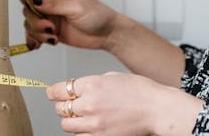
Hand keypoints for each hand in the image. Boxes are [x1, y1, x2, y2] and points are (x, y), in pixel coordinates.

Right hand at [19, 0, 118, 50]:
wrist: (107, 34)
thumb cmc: (98, 15)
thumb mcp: (76, 7)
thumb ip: (54, 5)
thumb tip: (34, 1)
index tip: (29, 4)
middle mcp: (51, 2)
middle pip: (28, 7)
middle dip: (34, 20)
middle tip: (49, 27)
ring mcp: (50, 17)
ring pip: (30, 23)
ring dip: (37, 32)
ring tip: (52, 36)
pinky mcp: (51, 31)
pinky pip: (34, 35)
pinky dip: (35, 40)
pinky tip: (44, 43)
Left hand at [47, 72, 202, 135]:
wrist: (157, 109)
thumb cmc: (140, 91)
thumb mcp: (113, 77)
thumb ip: (92, 83)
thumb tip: (77, 89)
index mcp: (92, 84)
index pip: (59, 90)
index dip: (53, 92)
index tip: (51, 93)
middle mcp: (90, 104)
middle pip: (61, 109)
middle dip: (63, 105)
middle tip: (69, 104)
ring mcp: (94, 124)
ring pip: (67, 126)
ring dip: (71, 120)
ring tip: (82, 116)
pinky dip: (82, 132)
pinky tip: (91, 125)